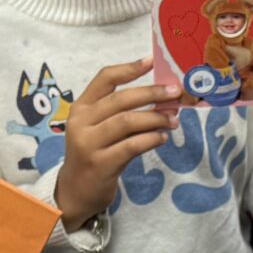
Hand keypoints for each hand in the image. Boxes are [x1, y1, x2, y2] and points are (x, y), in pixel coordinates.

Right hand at [57, 58, 178, 229]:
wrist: (76, 191)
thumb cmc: (94, 153)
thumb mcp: (98, 128)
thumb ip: (121, 111)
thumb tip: (162, 96)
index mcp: (81, 107)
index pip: (105, 78)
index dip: (130, 68)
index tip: (153, 61)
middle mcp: (81, 122)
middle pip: (121, 99)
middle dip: (152, 93)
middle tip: (175, 92)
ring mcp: (89, 144)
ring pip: (127, 121)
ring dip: (155, 118)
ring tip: (173, 119)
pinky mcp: (101, 164)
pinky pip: (131, 146)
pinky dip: (151, 139)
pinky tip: (162, 138)